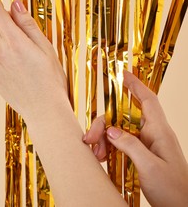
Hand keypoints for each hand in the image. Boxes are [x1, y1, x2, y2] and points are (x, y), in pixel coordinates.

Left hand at [0, 0, 67, 120]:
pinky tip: (19, 70)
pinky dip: (4, 56)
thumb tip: (15, 4)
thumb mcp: (45, 48)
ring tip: (27, 63)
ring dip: (8, 43)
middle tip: (28, 42)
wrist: (44, 112)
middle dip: (9, 25)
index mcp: (15, 43)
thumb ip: (27, 24)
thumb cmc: (51, 80)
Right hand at [83, 71, 187, 206]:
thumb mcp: (150, 167)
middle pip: (122, 117)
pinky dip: (108, 149)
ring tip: (97, 155)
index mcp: (159, 132)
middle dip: (104, 124)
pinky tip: (102, 158)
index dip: (135, 85)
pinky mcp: (139, 156)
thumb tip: (111, 130)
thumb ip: (130, 145)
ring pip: (117, 131)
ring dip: (104, 140)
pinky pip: (119, 144)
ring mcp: (145, 145)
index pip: (147, 100)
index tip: (122, 73)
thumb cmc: (174, 190)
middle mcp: (151, 135)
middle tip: (90, 139)